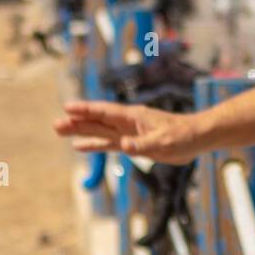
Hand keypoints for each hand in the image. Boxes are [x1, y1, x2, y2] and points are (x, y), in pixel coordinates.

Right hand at [52, 100, 208, 162]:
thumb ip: (143, 145)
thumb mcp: (164, 143)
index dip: (86, 110)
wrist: (198, 138)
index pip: (105, 112)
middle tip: (56, 124)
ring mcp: (129, 133)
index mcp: (133, 117)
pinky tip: (80, 146)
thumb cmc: (184, 136)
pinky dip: (95, 145)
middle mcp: (128, 123)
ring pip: (100, 132)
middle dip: (77, 122)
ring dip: (81, 132)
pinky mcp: (134, 144)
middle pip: (98, 121)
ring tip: (60, 131)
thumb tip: (123, 146)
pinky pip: (109, 143)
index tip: (68, 108)